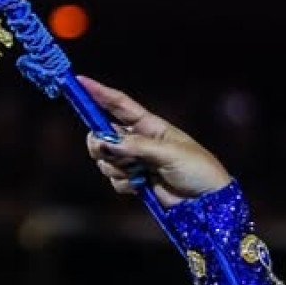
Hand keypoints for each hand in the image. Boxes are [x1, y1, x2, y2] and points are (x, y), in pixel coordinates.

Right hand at [79, 81, 231, 209]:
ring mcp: (135, 161)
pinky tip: (141, 186)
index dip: (98, 92)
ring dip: (116, 167)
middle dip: (99, 142)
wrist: (206, 202)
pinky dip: (124, 184)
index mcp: (150, 125)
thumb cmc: (197, 169)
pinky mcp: (135, 182)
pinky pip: (114, 180)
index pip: (119, 104)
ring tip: (139, 173)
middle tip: (105, 149)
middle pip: (102, 134)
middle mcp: (138, 140)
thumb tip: (105, 142)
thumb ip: (136, 146)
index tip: (79, 82)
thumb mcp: (169, 152)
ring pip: (105, 159)